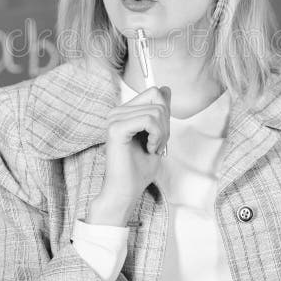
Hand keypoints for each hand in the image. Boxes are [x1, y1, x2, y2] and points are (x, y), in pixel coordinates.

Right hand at [87, 86, 170, 225]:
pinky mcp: (116, 128)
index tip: (159, 136)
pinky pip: (148, 120)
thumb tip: (166, 88)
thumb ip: (160, 112)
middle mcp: (116, 112)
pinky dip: (157, 136)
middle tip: (157, 145)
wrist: (125, 191)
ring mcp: (114, 118)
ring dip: (162, 133)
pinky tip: (149, 149)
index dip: (165, 113)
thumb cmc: (139, 169)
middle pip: (157, 99)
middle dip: (165, 124)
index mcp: (124, 112)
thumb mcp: (157, 134)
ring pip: (155, 111)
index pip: (155, 93)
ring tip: (153, 149)